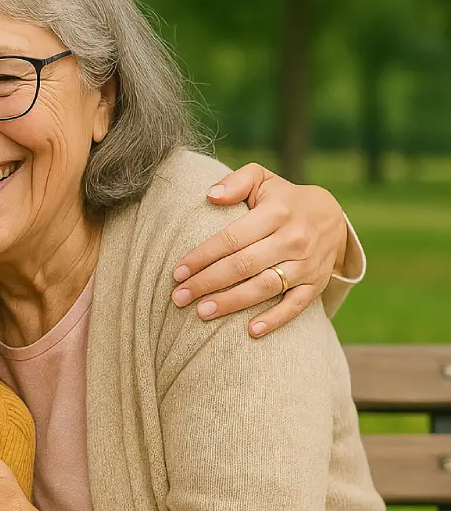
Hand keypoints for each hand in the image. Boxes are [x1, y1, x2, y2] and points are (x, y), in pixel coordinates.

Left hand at [171, 162, 348, 337]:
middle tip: (179, 297)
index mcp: (277, 212)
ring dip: (232, 302)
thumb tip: (210, 195)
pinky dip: (275, 320)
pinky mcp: (316, 284)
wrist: (333, 215)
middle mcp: (293, 239)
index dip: (203, 256)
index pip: (232, 238)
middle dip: (208, 282)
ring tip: (202, 313)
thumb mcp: (263, 179)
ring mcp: (307, 264)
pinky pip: (296, 305)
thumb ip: (237, 181)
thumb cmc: (283, 198)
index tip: (177, 272)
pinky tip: (250, 331)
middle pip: (243, 265)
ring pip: (265, 287)